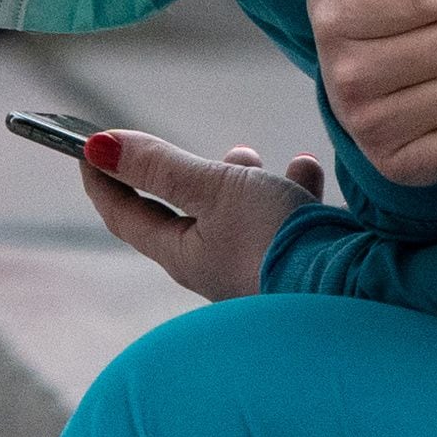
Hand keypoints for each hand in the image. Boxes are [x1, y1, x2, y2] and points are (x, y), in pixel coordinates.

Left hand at [79, 131, 329, 302]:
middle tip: (167, 145)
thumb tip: (98, 147)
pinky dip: (288, 192)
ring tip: (250, 155)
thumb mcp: (214, 189)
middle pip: (181, 215)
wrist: (353, 292)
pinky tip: (305, 169)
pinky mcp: (294, 264)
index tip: (83, 145)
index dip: (102, 178)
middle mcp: (214, 267)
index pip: (124, 216)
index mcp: (183, 255)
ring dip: (238, 180)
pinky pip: (282, 221)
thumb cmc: (277, 242)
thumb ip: (161, 166)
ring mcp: (254, 268)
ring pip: (234, 215)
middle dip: (177, 175)